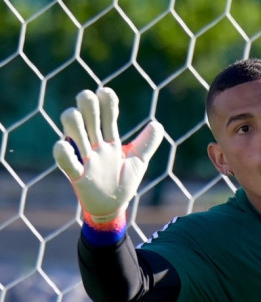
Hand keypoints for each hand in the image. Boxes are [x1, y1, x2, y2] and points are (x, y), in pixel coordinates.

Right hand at [53, 88, 164, 222]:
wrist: (113, 207)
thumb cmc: (122, 181)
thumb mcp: (138, 162)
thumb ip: (147, 143)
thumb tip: (157, 125)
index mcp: (109, 138)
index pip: (105, 110)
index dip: (105, 99)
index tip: (106, 94)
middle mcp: (94, 142)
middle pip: (85, 110)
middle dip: (87, 101)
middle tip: (91, 102)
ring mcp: (83, 155)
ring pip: (71, 125)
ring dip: (75, 120)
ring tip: (86, 132)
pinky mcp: (75, 172)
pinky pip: (63, 157)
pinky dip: (63, 150)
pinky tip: (69, 148)